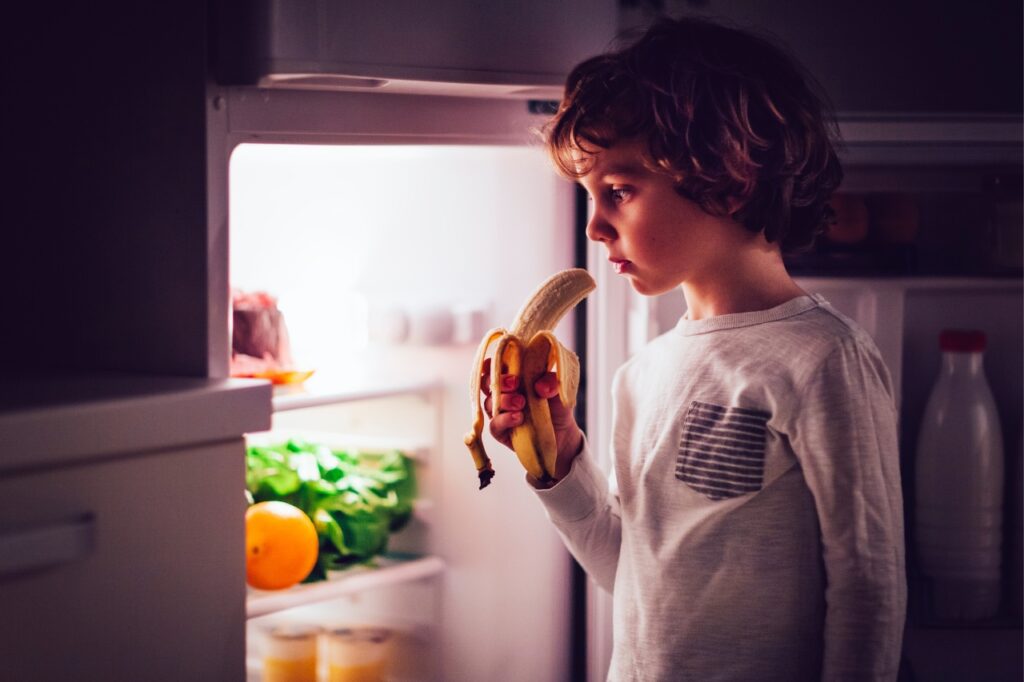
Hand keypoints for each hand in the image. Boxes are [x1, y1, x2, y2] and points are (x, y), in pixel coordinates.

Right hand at [481, 358, 583, 482]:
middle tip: (515, 383)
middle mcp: (502, 394)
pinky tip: (518, 418)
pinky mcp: (501, 431)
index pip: (494, 366)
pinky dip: (504, 420)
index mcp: (512, 377)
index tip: (497, 362)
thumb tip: (540, 386)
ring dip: (504, 400)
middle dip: (499, 381)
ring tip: (522, 403)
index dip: (491, 363)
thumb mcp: (558, 389)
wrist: (563, 434)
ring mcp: (499, 413)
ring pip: (489, 403)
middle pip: (487, 383)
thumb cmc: (556, 406)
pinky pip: (494, 425)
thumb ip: (551, 381)